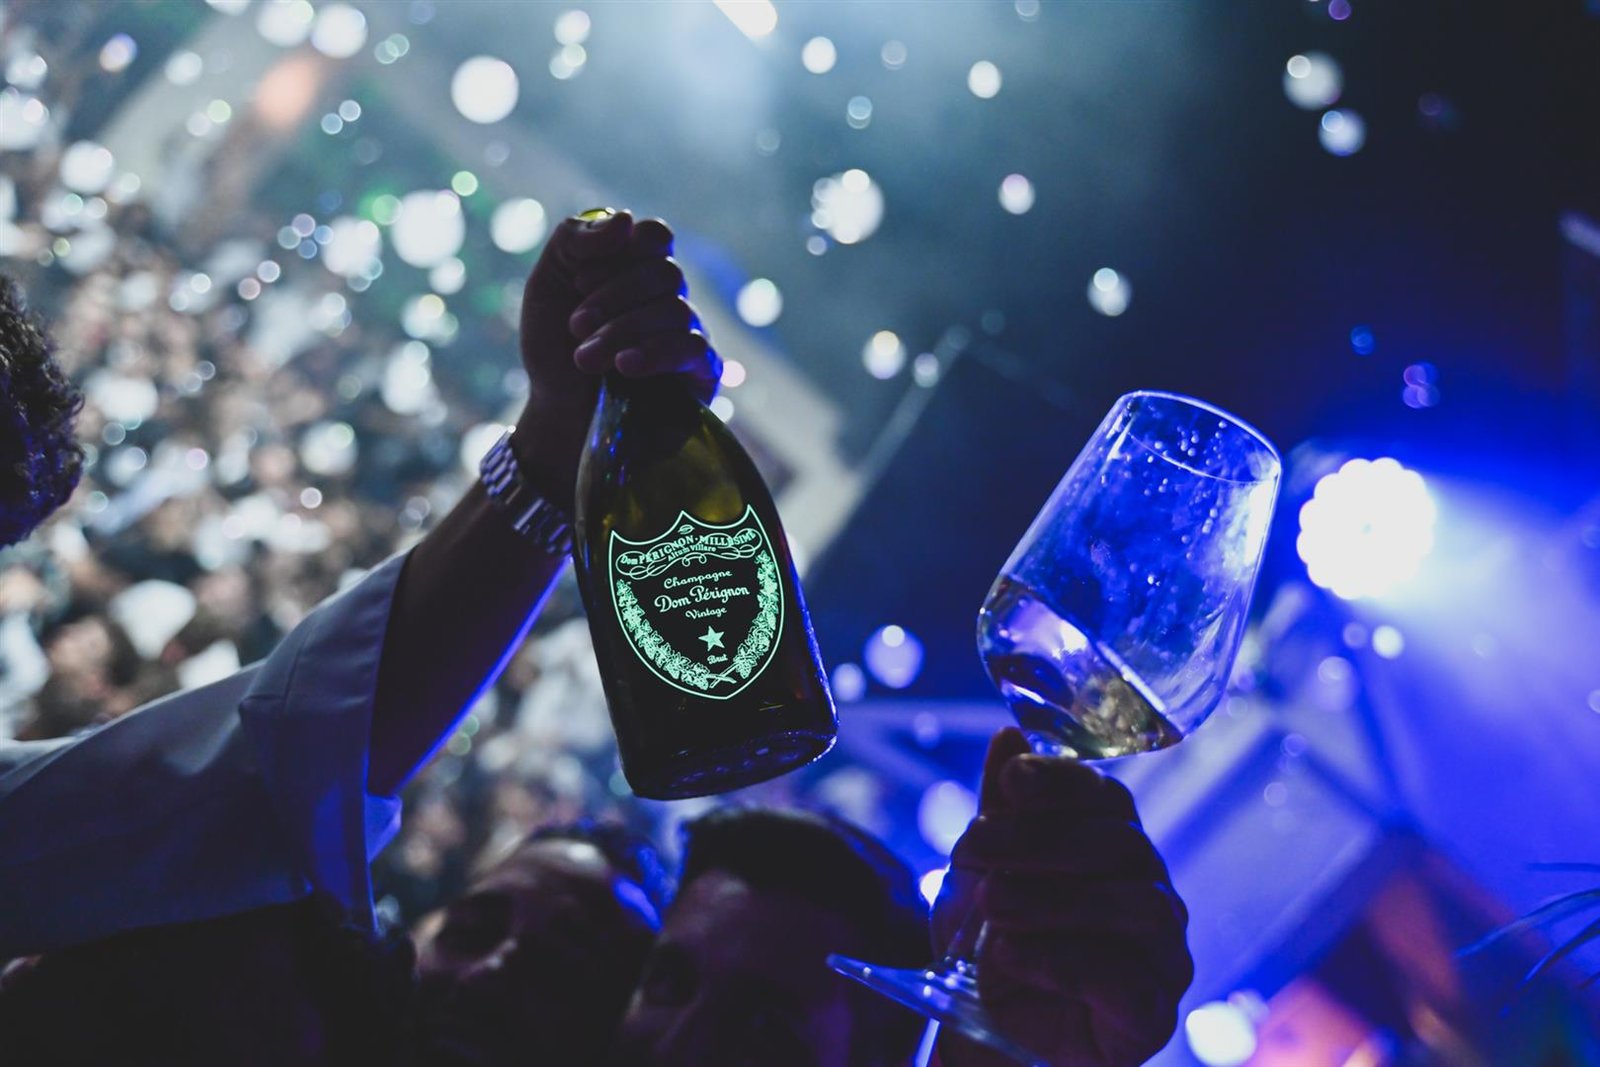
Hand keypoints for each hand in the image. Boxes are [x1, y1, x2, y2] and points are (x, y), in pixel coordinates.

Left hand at [513, 209, 718, 509]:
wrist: (556, 416)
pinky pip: (694, 349)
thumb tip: (627, 221)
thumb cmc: (553, 348)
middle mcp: (667, 297)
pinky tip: (625, 367)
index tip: (579, 278)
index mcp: (636, 268)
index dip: (622, 250)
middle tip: (574, 326)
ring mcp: (687, 334)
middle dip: (612, 298)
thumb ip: (576, 239)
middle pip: (664, 273)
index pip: (655, 237)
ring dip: (622, 332)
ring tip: (585, 359)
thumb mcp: (548, 283)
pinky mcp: (700, 374)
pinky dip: (656, 353)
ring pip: (676, 311)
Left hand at [932, 729, 1192, 1066]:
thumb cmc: (997, 945)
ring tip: (992, 906)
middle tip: (971, 850)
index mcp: (1115, 851)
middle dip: (1039, 841)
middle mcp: (1152, 895)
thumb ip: (1000, 811)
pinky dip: (1059, 959)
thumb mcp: (982, 874)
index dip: (1064, 782)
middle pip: (1122, 845)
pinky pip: (1124, 977)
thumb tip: (1009, 736)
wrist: (990, 1034)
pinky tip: (1011, 955)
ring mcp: (1163, 957)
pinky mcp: (1151, 1015)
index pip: (1110, 798)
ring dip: (1051, 898)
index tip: (1013, 782)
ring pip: (1137, 906)